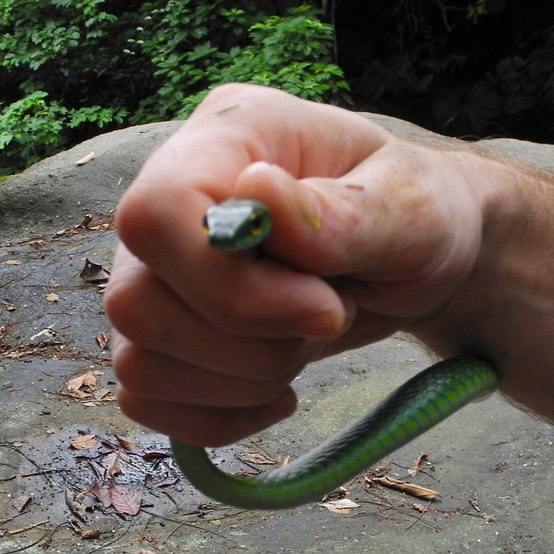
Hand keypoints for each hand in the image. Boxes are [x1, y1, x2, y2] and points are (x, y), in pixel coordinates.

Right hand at [105, 83, 492, 446]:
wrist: (419, 259)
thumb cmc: (416, 215)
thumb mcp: (410, 207)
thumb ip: (341, 211)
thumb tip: (256, 193)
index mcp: (225, 138)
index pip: (156, 214)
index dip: (225, 285)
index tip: (322, 307)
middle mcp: (167, 198)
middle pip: (135, 301)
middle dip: (245, 342)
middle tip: (326, 320)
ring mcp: (153, 268)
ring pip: (136, 359)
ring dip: (237, 381)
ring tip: (304, 347)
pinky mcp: (159, 333)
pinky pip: (147, 398)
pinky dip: (217, 416)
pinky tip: (275, 393)